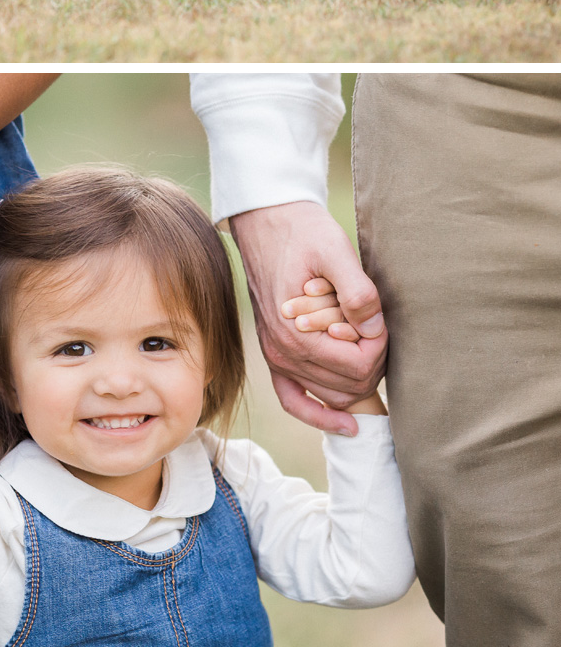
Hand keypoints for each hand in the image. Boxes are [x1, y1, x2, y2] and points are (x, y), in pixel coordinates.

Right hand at [229, 201, 386, 435]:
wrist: (266, 222)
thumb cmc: (303, 233)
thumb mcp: (335, 251)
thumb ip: (358, 292)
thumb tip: (374, 329)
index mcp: (298, 333)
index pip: (359, 367)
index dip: (380, 346)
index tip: (380, 319)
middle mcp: (283, 353)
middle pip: (349, 385)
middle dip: (372, 362)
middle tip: (376, 327)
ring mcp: (276, 356)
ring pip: (331, 395)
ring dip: (355, 377)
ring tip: (367, 346)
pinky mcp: (274, 353)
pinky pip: (293, 399)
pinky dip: (319, 415)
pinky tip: (345, 424)